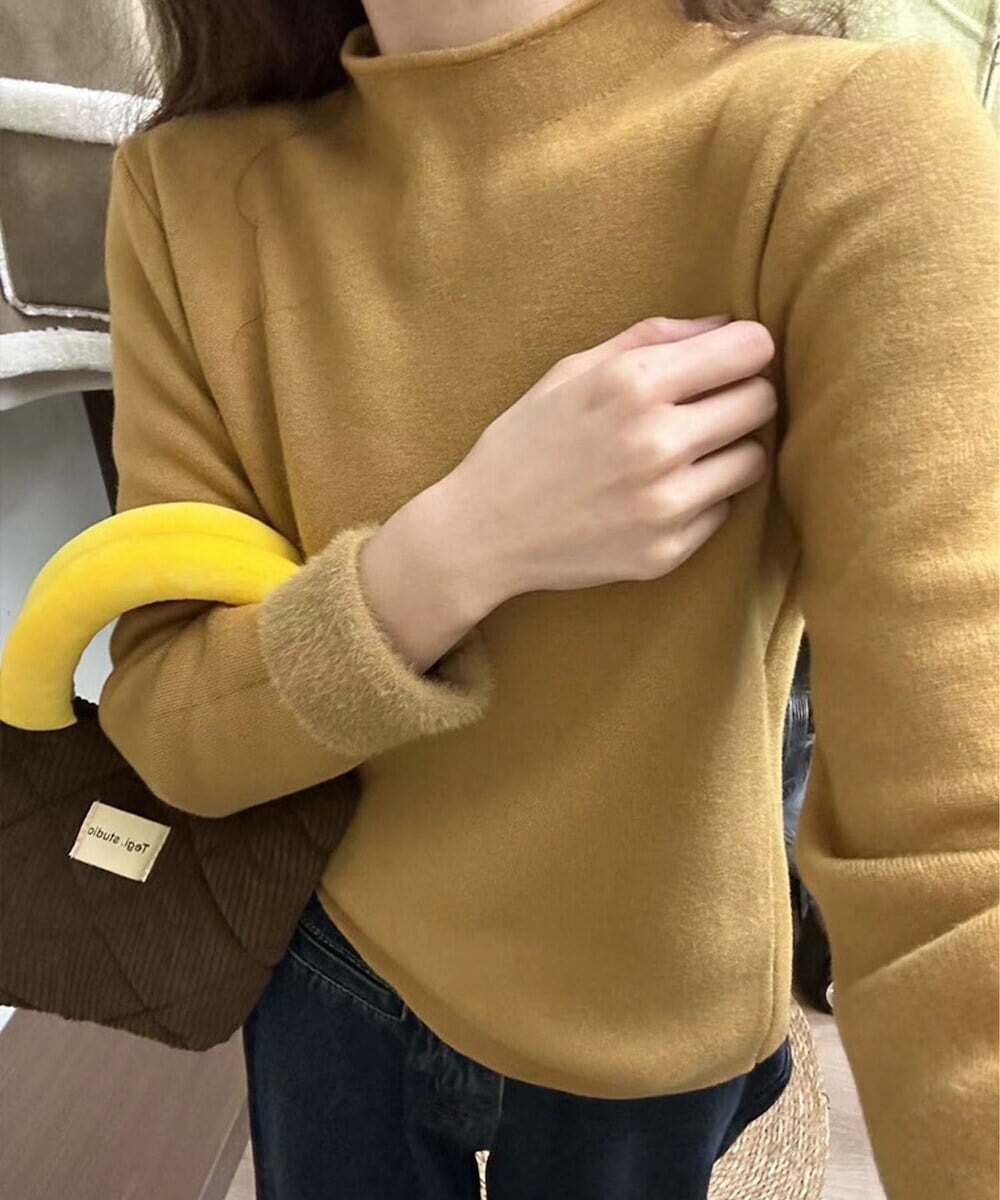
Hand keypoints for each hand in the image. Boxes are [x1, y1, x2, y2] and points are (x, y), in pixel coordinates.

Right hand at [440, 314, 777, 600]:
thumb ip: (651, 338)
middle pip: (762, 402)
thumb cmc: (525, 442)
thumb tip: (724, 323)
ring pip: (753, 460)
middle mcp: (657, 441)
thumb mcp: (571, 371)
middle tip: (710, 407)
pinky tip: (656, 496)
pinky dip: (700, 500)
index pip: (750, 349)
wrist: (484, 532)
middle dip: (743, 397)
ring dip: (728, 452)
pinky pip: (723, 511)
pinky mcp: (667, 550)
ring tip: (686, 454)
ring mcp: (665, 502)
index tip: (732, 360)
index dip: (747, 350)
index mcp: (633, 384)